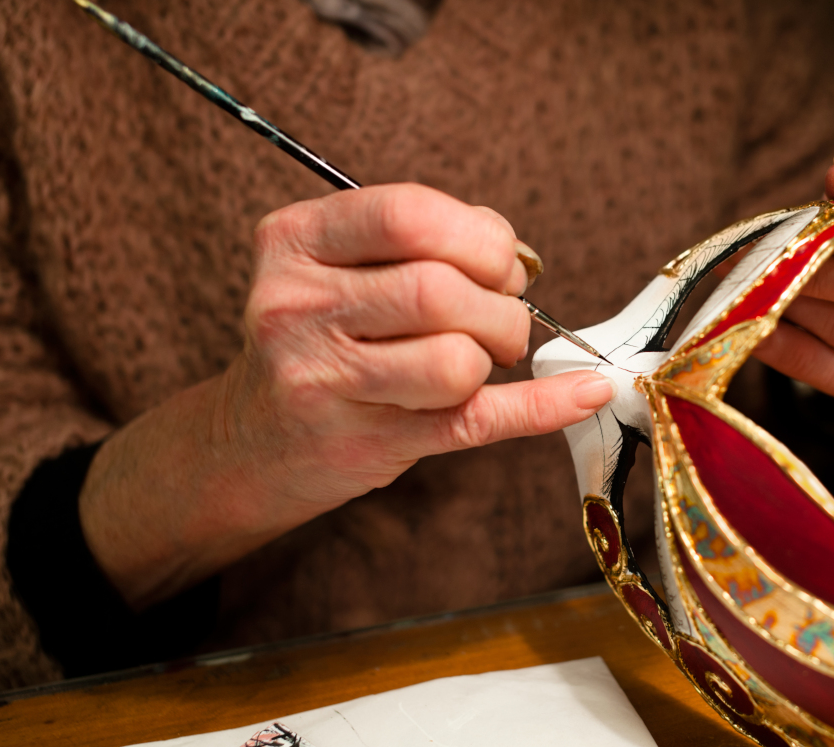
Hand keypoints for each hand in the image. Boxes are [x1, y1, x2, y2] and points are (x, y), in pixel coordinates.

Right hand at [80, 184, 614, 607]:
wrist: (249, 440)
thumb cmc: (318, 337)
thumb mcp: (337, 265)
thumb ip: (421, 239)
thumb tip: (517, 255)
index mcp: (294, 241)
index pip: (407, 214)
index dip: (479, 236)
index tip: (500, 261)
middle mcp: (297, 308)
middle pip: (438, 290)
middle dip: (499, 302)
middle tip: (504, 317)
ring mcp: (325, 384)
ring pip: (454, 362)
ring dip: (497, 356)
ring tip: (487, 356)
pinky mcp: (365, 445)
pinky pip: (475, 422)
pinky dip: (543, 407)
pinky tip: (585, 392)